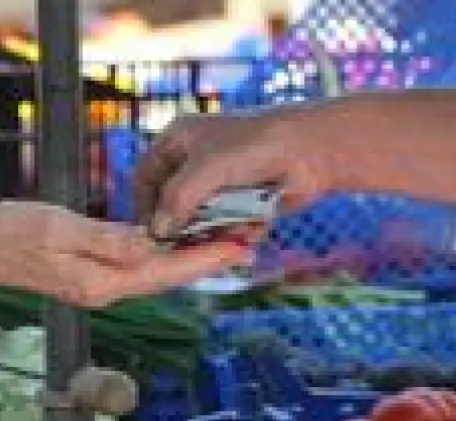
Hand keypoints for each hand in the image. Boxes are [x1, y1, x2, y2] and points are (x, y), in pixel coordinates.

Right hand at [0, 202, 250, 307]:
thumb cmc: (12, 234)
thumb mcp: (59, 229)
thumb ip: (106, 239)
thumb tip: (148, 244)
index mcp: (102, 281)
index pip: (165, 271)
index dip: (203, 259)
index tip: (237, 249)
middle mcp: (107, 288)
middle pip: (169, 275)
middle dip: (207, 259)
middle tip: (247, 242)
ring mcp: (101, 283)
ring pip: (157, 272)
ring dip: (190, 257)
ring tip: (226, 239)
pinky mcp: (94, 272)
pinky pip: (140, 265)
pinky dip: (165, 253)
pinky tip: (180, 239)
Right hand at [134, 107, 336, 237]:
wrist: (311, 150)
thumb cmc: (253, 147)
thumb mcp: (204, 171)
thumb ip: (175, 202)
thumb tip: (157, 233)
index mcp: (179, 140)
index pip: (146, 176)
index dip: (143, 204)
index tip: (149, 232)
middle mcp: (197, 160)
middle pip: (174, 203)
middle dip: (184, 225)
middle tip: (187, 245)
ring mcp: (222, 181)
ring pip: (202, 219)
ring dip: (214, 231)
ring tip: (231, 231)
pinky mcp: (243, 200)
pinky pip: (228, 224)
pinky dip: (236, 230)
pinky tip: (251, 228)